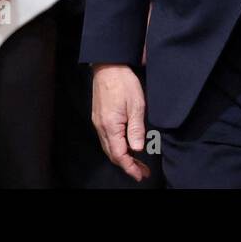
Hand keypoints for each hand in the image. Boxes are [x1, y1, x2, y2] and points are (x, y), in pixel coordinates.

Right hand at [91, 64, 150, 181]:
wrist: (108, 66)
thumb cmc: (123, 82)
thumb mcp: (136, 105)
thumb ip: (136, 129)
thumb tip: (137, 149)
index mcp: (110, 126)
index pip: (119, 154)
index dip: (130, 167)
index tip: (140, 175)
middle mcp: (101, 127)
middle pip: (112, 154)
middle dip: (127, 165)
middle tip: (142, 171)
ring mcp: (98, 123)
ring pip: (109, 147)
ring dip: (122, 157)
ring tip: (137, 162)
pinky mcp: (99, 118)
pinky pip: (107, 139)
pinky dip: (117, 147)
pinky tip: (126, 146)